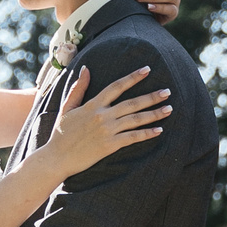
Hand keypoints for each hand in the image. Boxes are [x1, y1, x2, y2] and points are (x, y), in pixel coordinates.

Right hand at [46, 65, 170, 175]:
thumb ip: (78, 88)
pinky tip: (159, 130)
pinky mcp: (110, 145)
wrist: (57, 157)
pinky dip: (147, 134)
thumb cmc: (61, 133)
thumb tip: (86, 68)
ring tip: (169, 109)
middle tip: (167, 91)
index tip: (147, 70)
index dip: (133, 77)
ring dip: (154, 114)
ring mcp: (107, 131)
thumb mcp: (67, 107)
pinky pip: (133, 137)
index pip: (116, 87)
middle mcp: (102, 115)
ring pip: (136, 120)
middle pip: (132, 103)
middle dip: (151, 96)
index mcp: (93, 104)